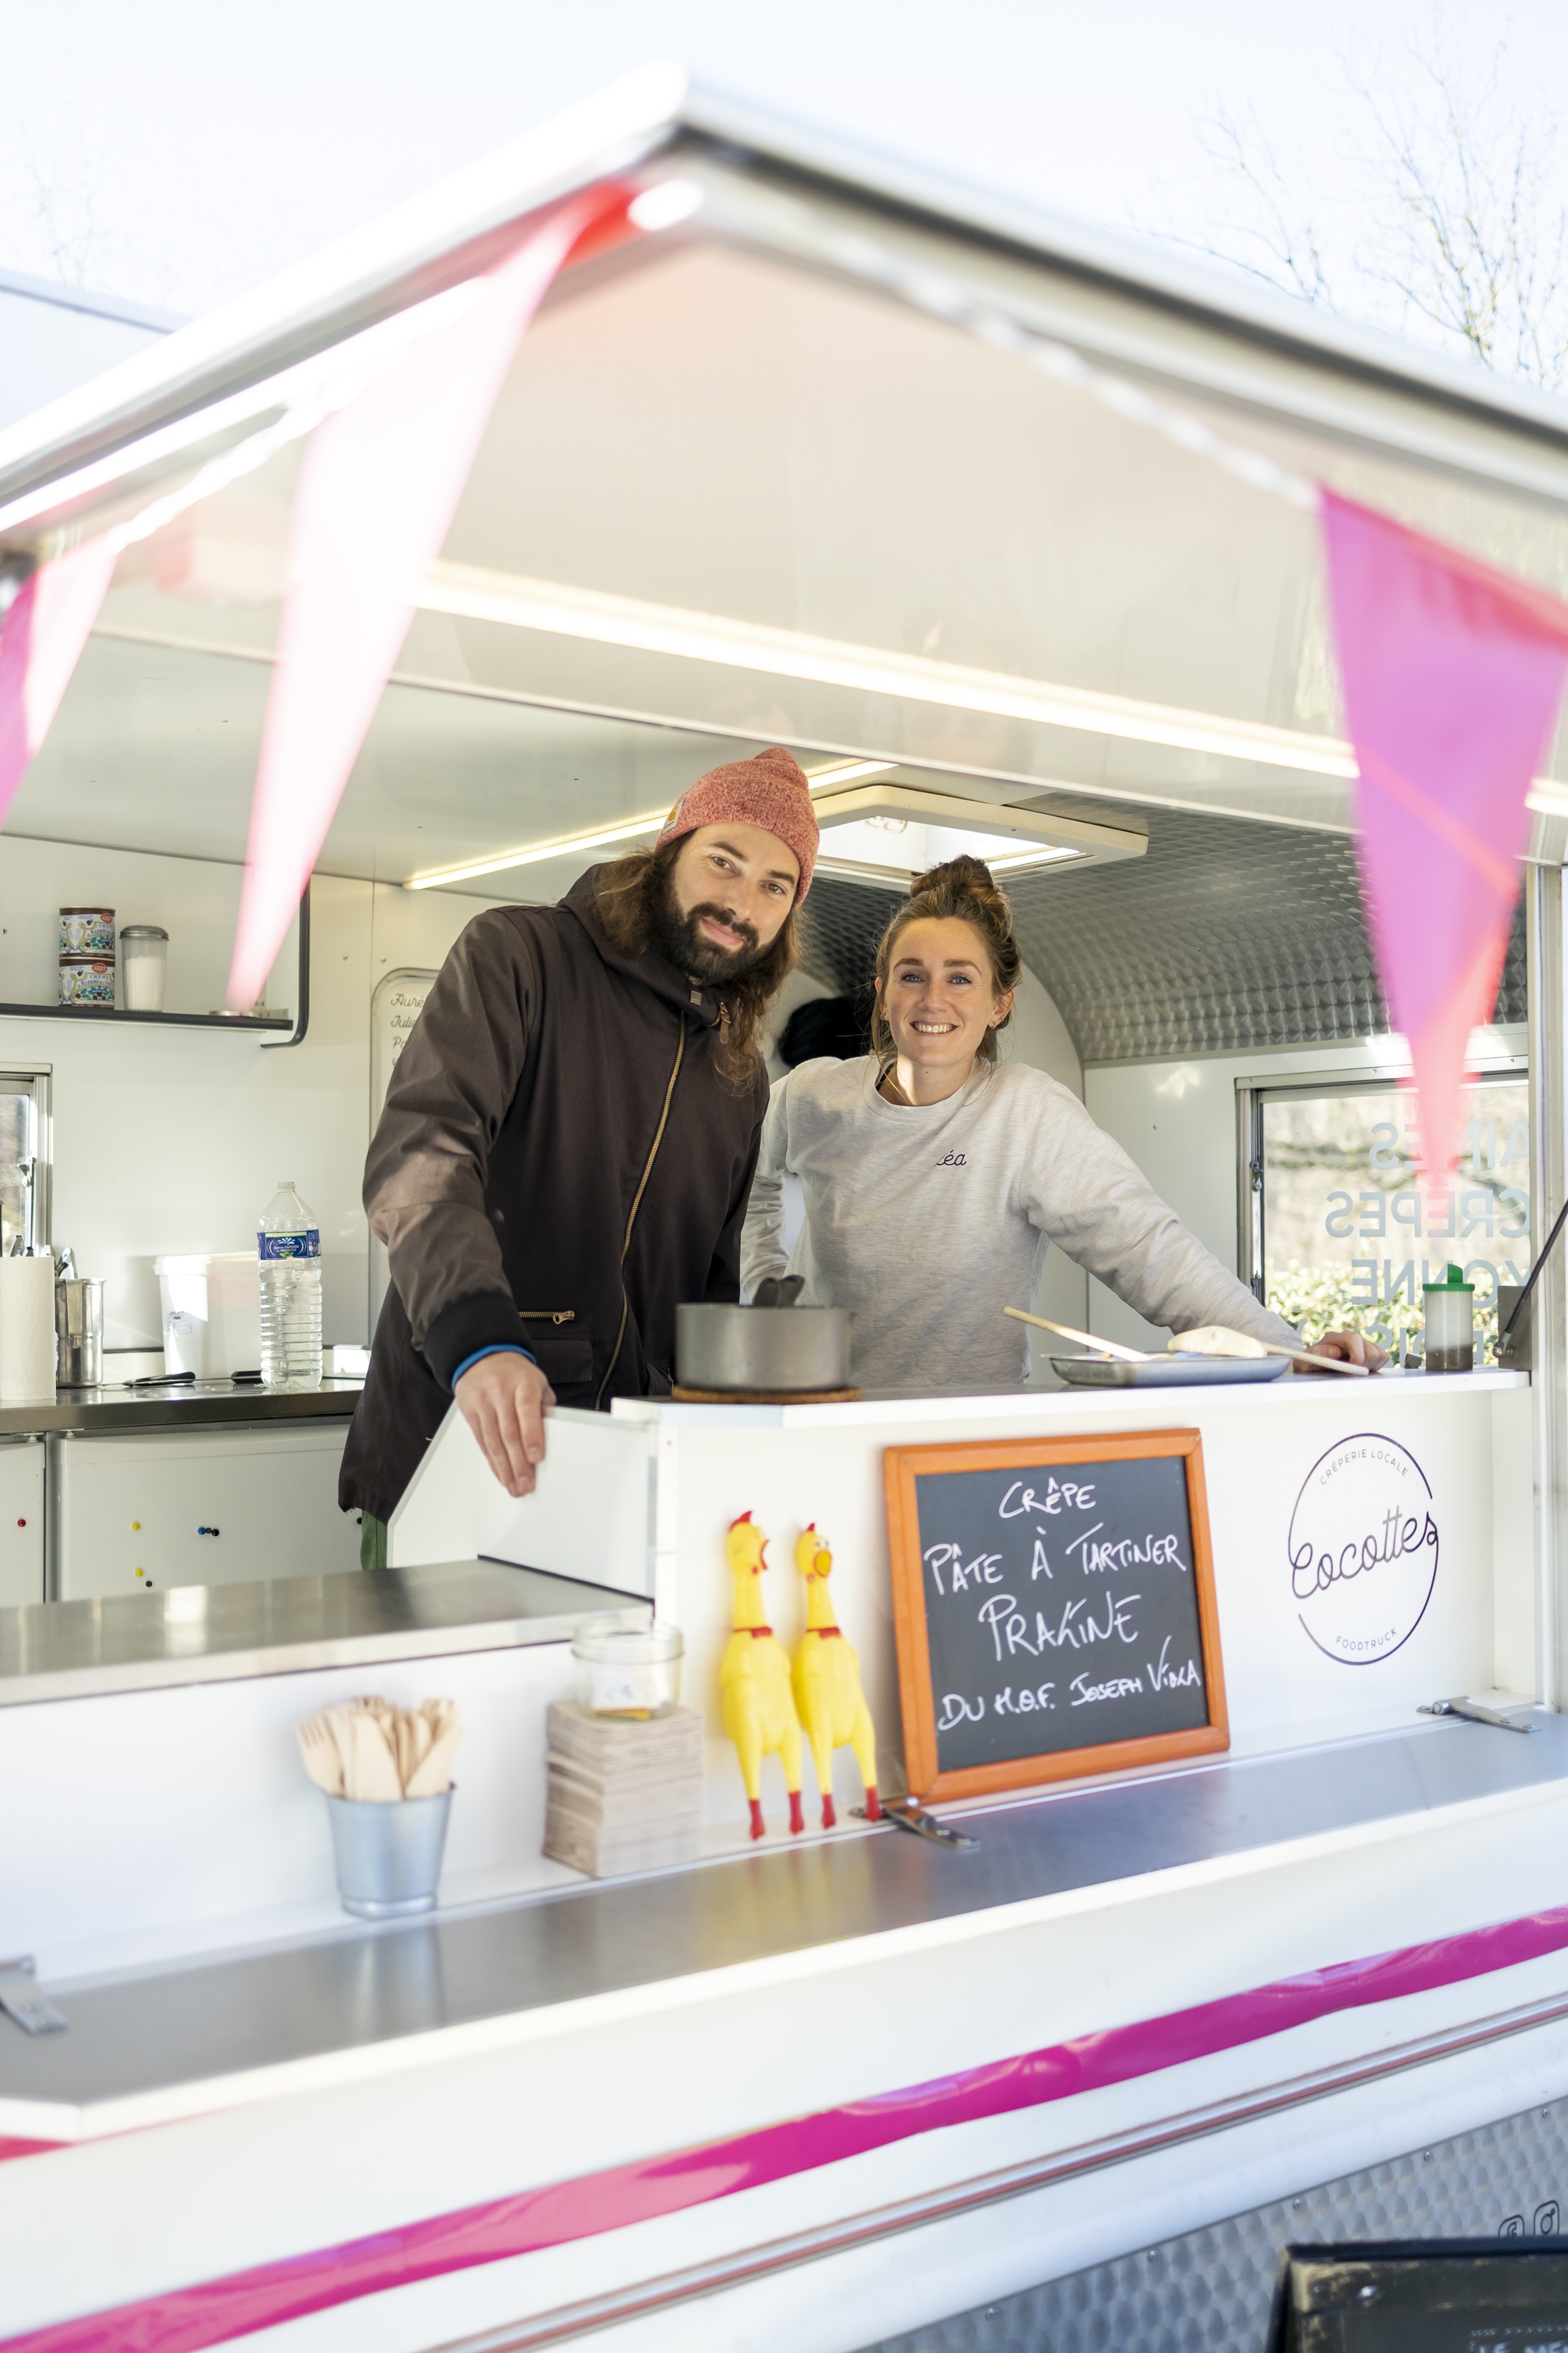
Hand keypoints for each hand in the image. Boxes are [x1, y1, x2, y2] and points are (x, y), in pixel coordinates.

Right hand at [454, 1352, 555, 1496]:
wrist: (482, 1356)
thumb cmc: (515, 1373)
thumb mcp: (537, 1382)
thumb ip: (544, 1407)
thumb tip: (552, 1436)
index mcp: (523, 1383)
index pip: (527, 1413)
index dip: (532, 1437)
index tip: (537, 1458)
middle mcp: (500, 1392)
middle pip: (509, 1433)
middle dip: (518, 1463)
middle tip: (525, 1484)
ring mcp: (482, 1403)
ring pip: (493, 1441)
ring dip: (504, 1468)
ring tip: (513, 1485)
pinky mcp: (470, 1412)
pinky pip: (481, 1441)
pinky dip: (492, 1461)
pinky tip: (500, 1473)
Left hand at [1299, 1328, 1388, 1374]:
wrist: (1313, 1365)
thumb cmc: (1309, 1364)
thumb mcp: (1304, 1363)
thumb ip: (1316, 1355)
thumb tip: (1334, 1351)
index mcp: (1335, 1338)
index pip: (1354, 1339)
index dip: (1357, 1355)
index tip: (1353, 1369)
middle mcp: (1351, 1338)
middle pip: (1371, 1350)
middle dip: (1363, 1366)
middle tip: (1351, 1373)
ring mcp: (1362, 1343)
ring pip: (1379, 1354)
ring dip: (1369, 1366)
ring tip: (1354, 1371)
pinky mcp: (1371, 1350)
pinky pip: (1383, 1357)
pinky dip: (1375, 1366)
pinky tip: (1361, 1369)